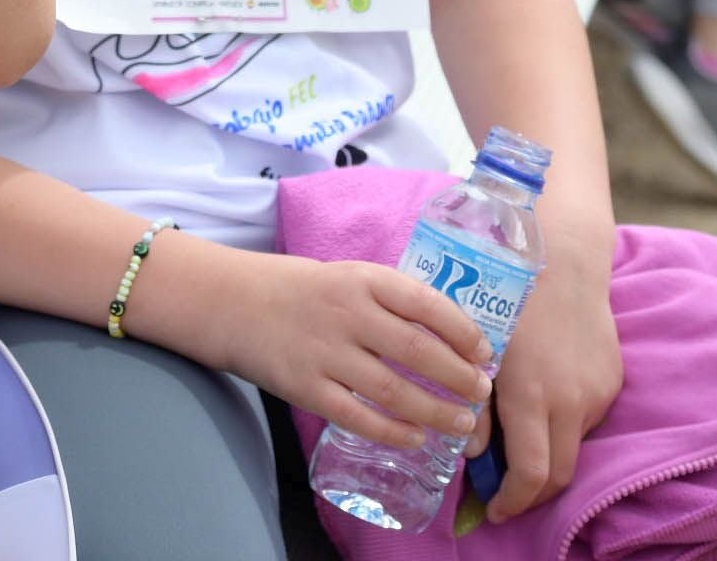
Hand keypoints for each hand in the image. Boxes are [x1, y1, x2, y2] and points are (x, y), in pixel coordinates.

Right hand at [217, 252, 495, 457]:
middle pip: (418, 352)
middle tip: (481, 394)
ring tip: (462, 423)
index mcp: (362, 280)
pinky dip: (392, 432)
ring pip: (394, 390)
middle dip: (459, 377)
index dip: (463, 332)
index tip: (485, 353)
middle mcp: (347, 314)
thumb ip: (389, 302)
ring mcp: (325, 353)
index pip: (427, 304)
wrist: (230, 303)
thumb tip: (449, 337)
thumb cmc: (299, 291)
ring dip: (436, 411)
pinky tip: (416, 439)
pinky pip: (358, 417)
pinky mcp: (305, 388)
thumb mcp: (346, 278)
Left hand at [483, 254, 621, 521]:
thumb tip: (472, 455)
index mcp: (534, 397)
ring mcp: (598, 394)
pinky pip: (588, 420)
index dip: (513, 502)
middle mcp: (572, 403)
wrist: (563, 261)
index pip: (532, 476)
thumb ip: (475, 409)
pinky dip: (565, 426)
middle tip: (508, 492)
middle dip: (533, 495)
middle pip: (560, 476)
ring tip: (520, 437)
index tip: (496, 509)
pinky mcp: (613, 382)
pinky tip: (545, 401)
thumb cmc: (509, 299)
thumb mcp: (479, 354)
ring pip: (574, 446)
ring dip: (549, 453)